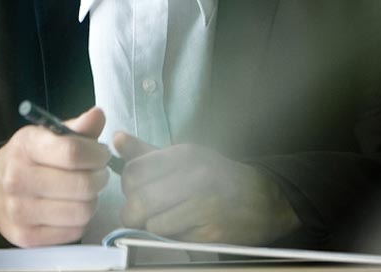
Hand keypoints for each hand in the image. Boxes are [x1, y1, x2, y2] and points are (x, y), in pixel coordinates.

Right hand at [0, 107, 111, 246]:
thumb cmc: (28, 159)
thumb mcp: (47, 135)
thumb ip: (76, 127)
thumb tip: (98, 115)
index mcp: (25, 147)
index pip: (72, 152)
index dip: (97, 154)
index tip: (101, 154)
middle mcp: (17, 179)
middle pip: (82, 185)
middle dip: (99, 178)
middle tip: (97, 174)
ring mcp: (19, 211)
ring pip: (82, 212)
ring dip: (91, 201)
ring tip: (84, 192)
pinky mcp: (26, 237)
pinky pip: (74, 232)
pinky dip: (80, 221)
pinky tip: (71, 208)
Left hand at [115, 133, 299, 244]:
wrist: (264, 201)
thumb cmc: (216, 178)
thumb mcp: (184, 158)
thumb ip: (147, 153)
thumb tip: (116, 139)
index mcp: (184, 156)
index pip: (133, 172)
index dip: (128, 186)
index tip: (136, 191)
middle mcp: (195, 178)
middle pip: (139, 201)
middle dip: (133, 212)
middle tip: (141, 214)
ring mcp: (205, 207)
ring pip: (152, 224)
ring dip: (152, 228)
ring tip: (166, 221)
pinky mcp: (212, 234)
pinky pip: (173, 241)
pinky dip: (171, 239)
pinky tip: (183, 229)